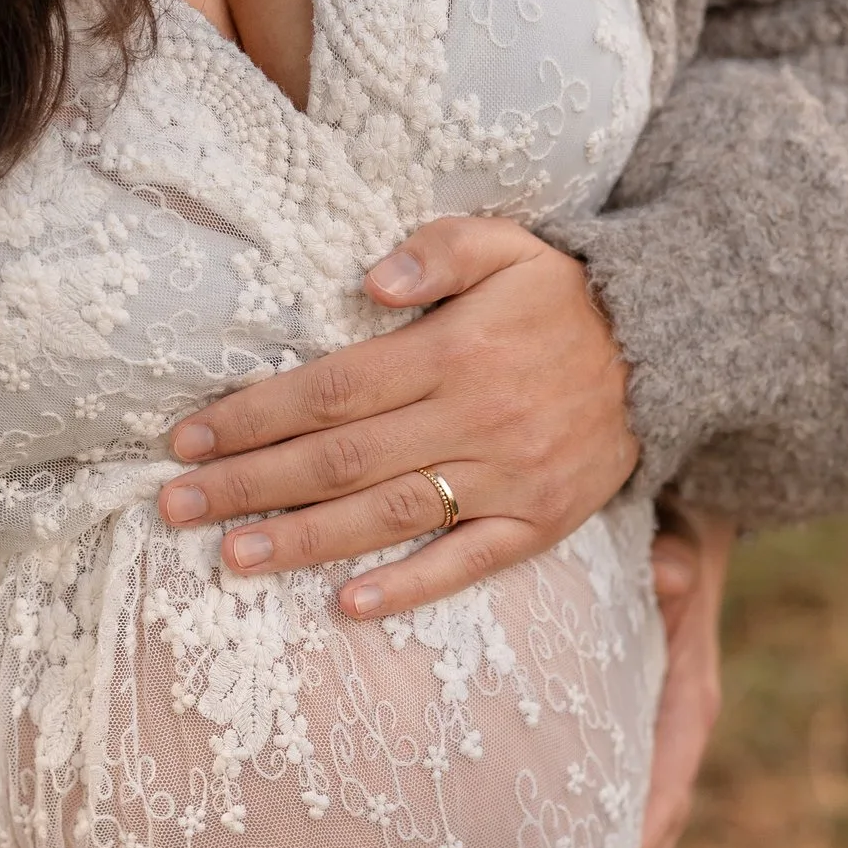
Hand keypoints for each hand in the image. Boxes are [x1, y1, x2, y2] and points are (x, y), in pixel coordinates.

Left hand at [158, 216, 638, 617]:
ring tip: (231, 557)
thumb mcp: (508, 243)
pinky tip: (347, 604)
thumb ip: (437, 249)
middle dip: (251, 484)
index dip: (254, 416)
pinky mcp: (541, 523)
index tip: (188, 439)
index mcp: (455, 352)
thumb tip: (369, 279)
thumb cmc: (563, 295)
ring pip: (389, 516)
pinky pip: (469, 564)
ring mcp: (509, 478)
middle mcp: (476, 419)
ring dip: (304, 540)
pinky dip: (410, 586)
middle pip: (341, 460)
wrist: (671, 349)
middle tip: (176, 506)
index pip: (332, 391)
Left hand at [626, 503, 737, 847]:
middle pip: (653, 825)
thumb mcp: (680, 543)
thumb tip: (670, 574)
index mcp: (689, 701)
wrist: (688, 520)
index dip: (640, 846)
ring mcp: (653, 729)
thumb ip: (675, 562)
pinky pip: (611, 787)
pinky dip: (589, 827)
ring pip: (633, 814)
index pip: (668, 790)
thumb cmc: (677, 533)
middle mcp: (674, 727)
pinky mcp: (630, 723)